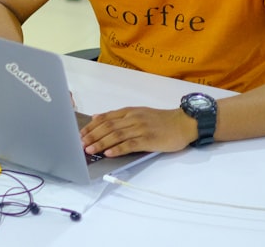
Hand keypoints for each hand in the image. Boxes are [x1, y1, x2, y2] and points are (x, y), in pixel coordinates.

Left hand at [80, 107, 196, 156]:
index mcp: (128, 112)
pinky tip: (108, 153)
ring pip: (116, 135)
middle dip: (92, 136)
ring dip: (101, 143)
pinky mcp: (149, 139)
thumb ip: (118, 116)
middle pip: (108, 127)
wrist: (183, 123)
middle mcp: (132, 118)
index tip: (81, 134)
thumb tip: (97, 117)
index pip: (105, 118)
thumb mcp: (137, 113)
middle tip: (81, 144)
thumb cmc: (160, 121)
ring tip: (90, 150)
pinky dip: (117, 149)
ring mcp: (140, 128)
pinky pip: (130, 144)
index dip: (91, 126)